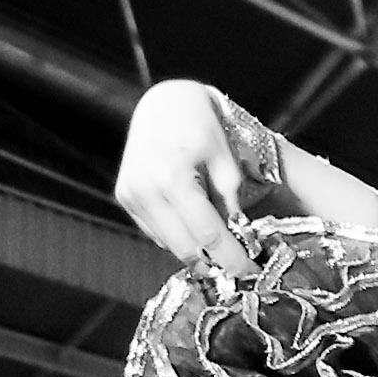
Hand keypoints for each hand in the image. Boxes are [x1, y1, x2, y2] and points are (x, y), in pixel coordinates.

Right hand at [115, 83, 255, 269]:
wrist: (165, 105)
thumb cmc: (201, 128)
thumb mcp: (227, 164)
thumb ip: (232, 206)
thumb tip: (240, 242)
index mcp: (173, 179)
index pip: (208, 236)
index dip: (233, 259)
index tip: (252, 271)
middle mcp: (145, 190)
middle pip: (187, 248)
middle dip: (217, 262)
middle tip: (241, 265)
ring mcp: (131, 195)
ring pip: (171, 245)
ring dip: (198, 253)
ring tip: (222, 246)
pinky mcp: (125, 197)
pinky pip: (157, 233)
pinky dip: (180, 237)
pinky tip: (196, 226)